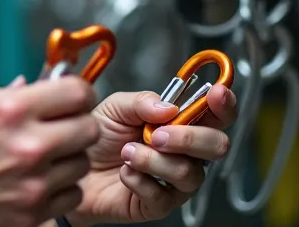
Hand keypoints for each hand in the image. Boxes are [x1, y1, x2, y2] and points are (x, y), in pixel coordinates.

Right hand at [0, 76, 100, 226]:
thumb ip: (4, 91)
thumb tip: (33, 86)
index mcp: (9, 111)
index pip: (76, 92)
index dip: (78, 91)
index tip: (73, 96)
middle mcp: (27, 148)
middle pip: (89, 128)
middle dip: (78, 122)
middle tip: (63, 125)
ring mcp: (31, 185)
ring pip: (82, 164)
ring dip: (68, 158)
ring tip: (43, 156)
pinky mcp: (30, 215)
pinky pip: (71, 196)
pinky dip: (60, 189)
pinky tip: (37, 181)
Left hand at [66, 84, 238, 224]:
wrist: (74, 166)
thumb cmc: (99, 136)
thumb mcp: (115, 107)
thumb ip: (142, 102)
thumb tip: (169, 107)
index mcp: (181, 123)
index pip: (217, 114)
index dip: (224, 104)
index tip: (217, 94)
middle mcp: (186, 152)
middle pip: (217, 146)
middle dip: (189, 138)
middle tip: (156, 135)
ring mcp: (175, 180)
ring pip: (189, 173)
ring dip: (154, 160)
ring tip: (127, 152)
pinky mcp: (159, 204)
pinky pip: (163, 196)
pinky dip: (139, 180)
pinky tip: (125, 172)